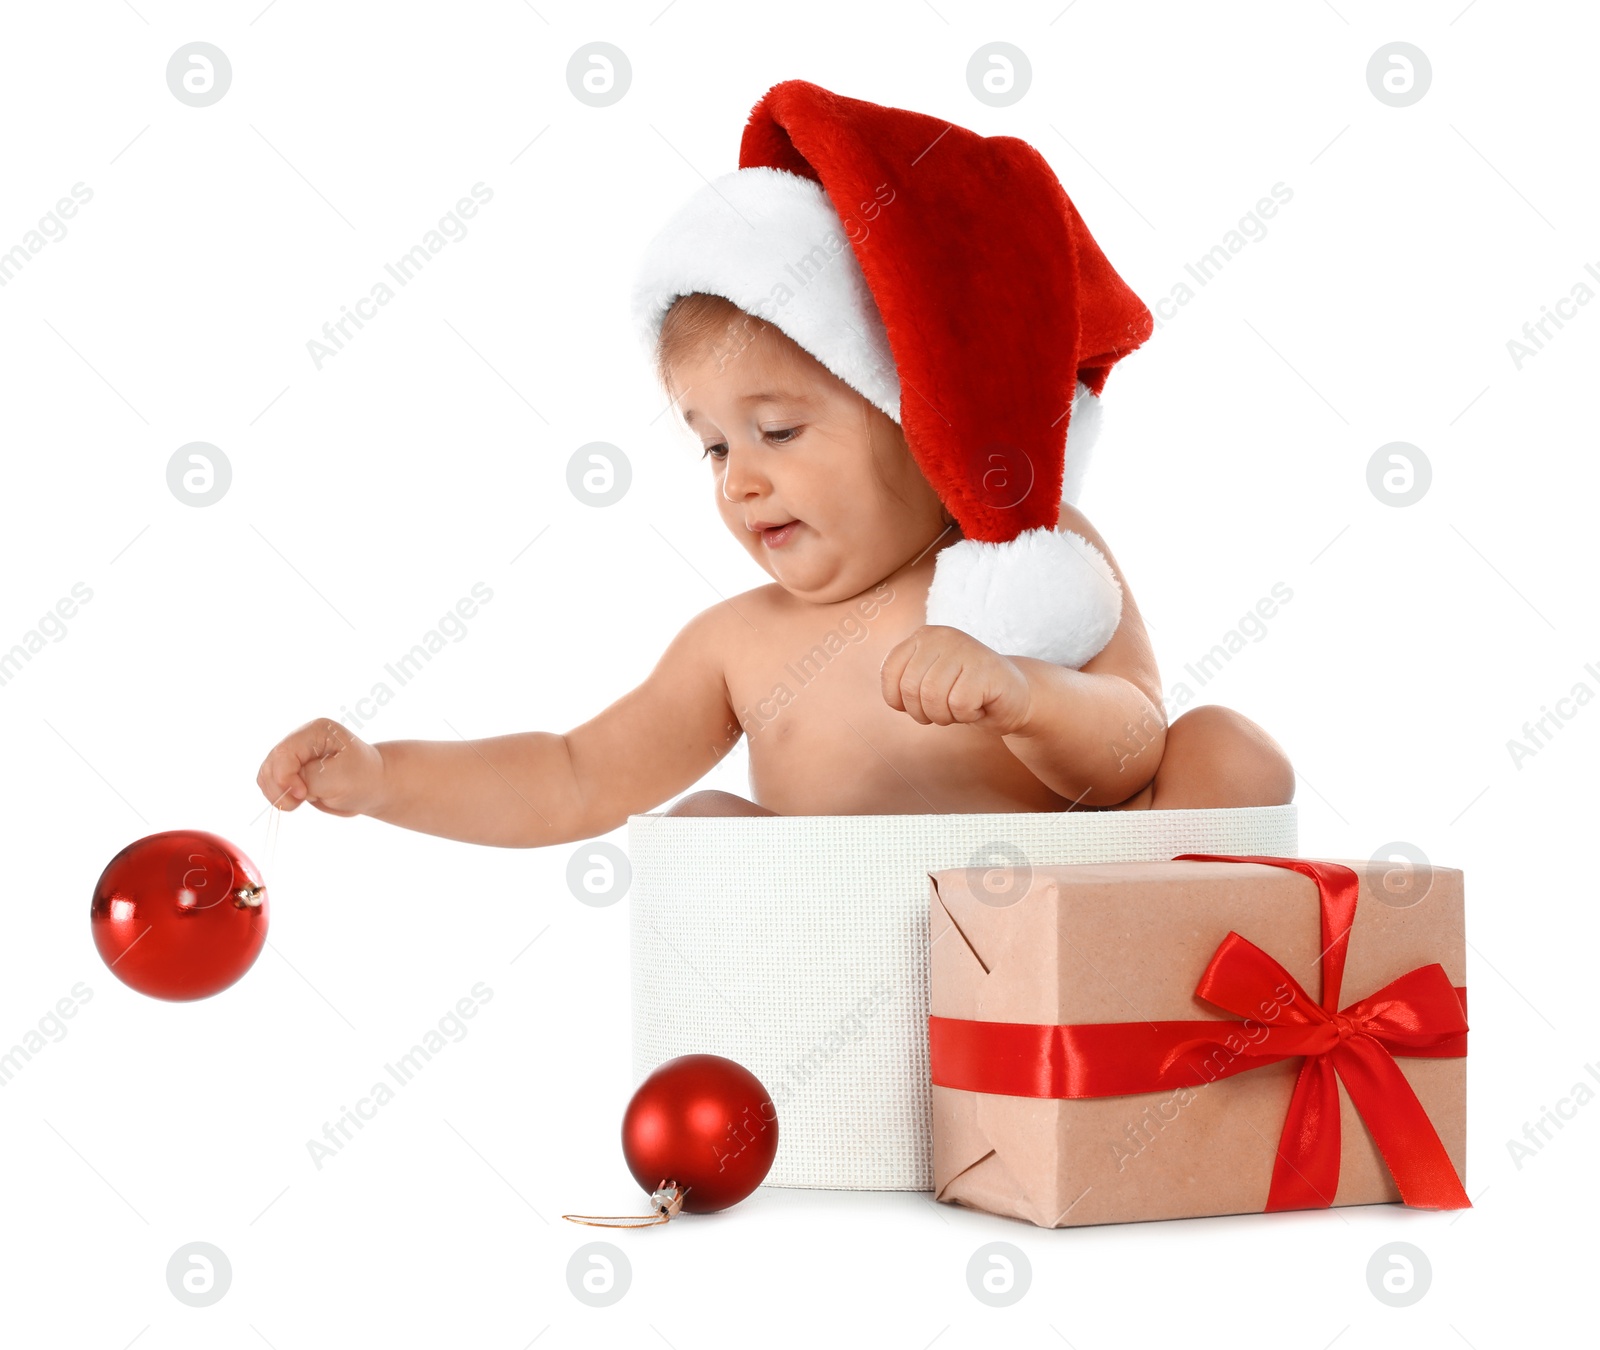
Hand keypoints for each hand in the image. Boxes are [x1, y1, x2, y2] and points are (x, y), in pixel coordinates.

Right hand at [257, 718, 384, 817]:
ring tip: (304, 800)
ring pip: (266, 776)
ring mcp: (294, 756)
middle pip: (271, 764)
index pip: (284, 753)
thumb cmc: (363, 778)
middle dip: (280, 788)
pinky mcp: (291, 772)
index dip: (285, 777)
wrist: (374, 786)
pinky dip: (281, 796)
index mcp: (315, 732)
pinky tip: (300, 800)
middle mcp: (301, 739)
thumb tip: (285, 786)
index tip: (302, 794)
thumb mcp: (340, 778)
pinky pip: (272, 785)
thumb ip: (309, 779)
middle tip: (302, 801)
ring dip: (279, 794)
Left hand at [880, 625, 1032, 734]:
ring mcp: (965, 649)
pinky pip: (959, 705)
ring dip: (946, 716)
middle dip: (924, 712)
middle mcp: (942, 636)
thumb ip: (906, 682)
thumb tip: (893, 698)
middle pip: (910, 689)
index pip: (890, 671)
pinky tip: (980, 705)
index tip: (920, 704)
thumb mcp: (927, 682)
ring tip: (962, 707)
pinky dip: (967, 715)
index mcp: (924, 636)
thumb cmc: (965, 693)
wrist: (1014, 696)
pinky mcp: (986, 668)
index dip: (900, 700)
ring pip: (933, 698)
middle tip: (946, 710)